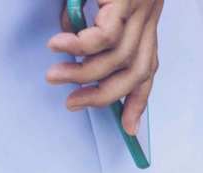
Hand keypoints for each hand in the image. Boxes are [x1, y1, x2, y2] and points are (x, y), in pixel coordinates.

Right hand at [45, 0, 163, 134]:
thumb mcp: (101, 6)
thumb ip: (89, 28)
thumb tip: (73, 48)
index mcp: (145, 29)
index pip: (147, 72)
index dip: (138, 103)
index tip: (129, 129)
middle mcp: (147, 25)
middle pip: (135, 73)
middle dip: (103, 95)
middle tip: (72, 103)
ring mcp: (139, 14)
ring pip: (118, 59)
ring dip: (83, 73)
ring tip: (56, 75)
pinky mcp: (126, 1)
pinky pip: (106, 36)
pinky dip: (81, 46)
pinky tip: (59, 45)